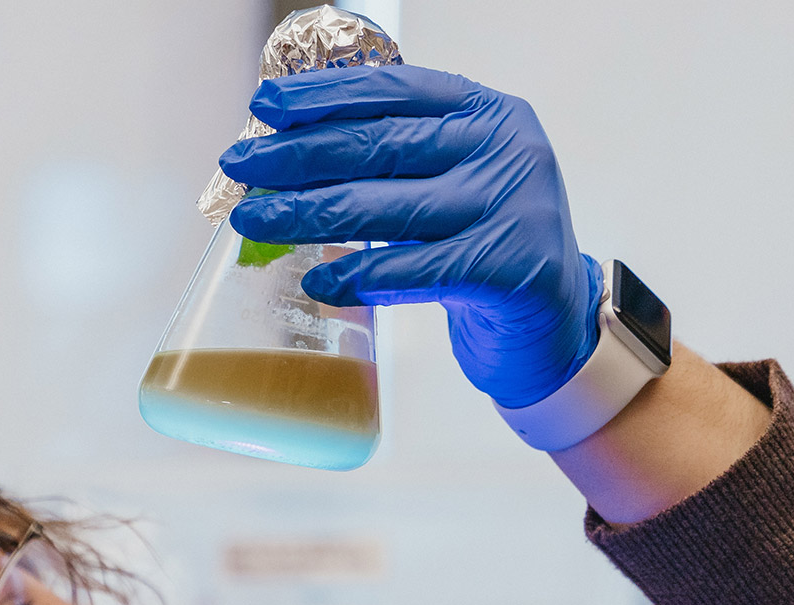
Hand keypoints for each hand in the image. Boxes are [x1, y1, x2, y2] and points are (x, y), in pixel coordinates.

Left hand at [220, 63, 601, 410]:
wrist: (553, 324)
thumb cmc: (484, 246)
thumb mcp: (447, 183)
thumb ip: (391, 162)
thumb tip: (284, 155)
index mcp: (484, 112)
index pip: (393, 90)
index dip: (322, 97)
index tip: (263, 108)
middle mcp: (503, 148)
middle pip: (380, 145)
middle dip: (298, 157)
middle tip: (240, 170)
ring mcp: (512, 205)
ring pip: (388, 207)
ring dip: (310, 214)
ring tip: (254, 221)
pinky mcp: (511, 266)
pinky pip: (415, 269)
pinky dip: (359, 275)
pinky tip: (316, 281)